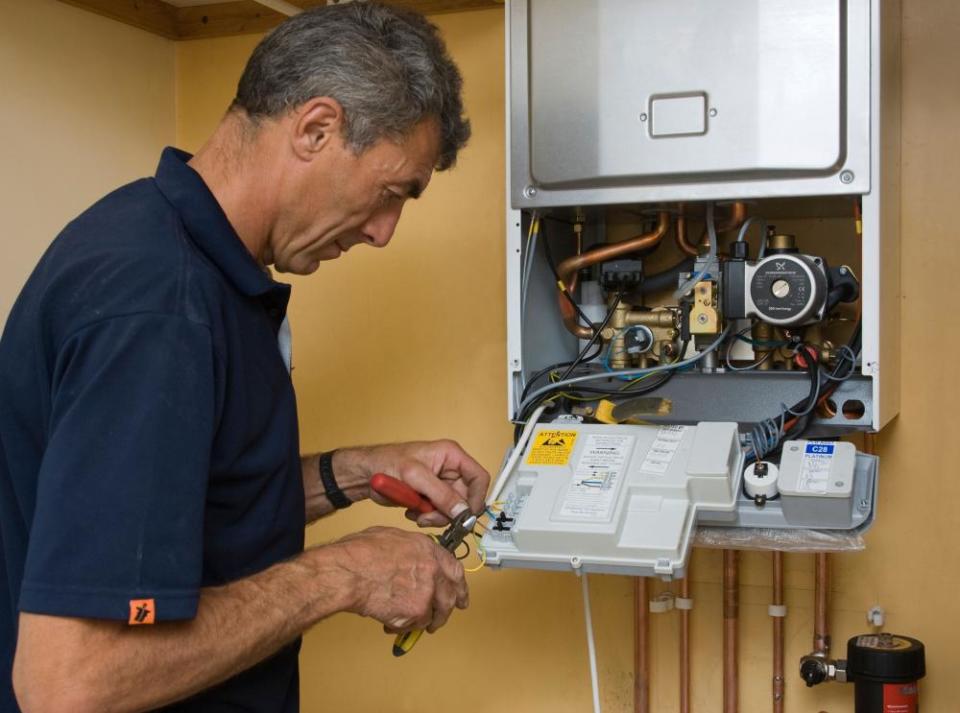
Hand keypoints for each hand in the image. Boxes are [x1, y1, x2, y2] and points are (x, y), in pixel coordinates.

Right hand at [332, 526, 467, 633]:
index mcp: (428, 549)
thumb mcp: (390, 537)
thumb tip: (410, 558)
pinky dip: (404, 628)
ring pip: (434, 614)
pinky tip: (389, 624)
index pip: (455, 569)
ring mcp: (427, 592)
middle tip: (441, 618)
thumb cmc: (359, 553)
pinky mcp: (416, 612)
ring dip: (425, 622)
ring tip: (412, 625)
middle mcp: (433, 570)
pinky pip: (415, 626)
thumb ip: (409, 550)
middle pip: (450, 596)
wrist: (349, 573)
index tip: (460, 594)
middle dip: (446, 610)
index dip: (458, 585)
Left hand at [334, 440, 489, 526]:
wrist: (366, 474)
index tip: (465, 515)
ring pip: (452, 510)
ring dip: (435, 517)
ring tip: (417, 513)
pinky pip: (439, 514)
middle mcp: (450, 470)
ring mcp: (440, 485)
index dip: (476, 497)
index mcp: (452, 456)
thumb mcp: (416, 477)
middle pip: (465, 498)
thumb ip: (441, 495)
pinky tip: (412, 510)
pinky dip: (427, 517)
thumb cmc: (386, 462)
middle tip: (430, 517)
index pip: (479, 477)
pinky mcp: (431, 497)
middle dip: (449, 512)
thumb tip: (464, 511)